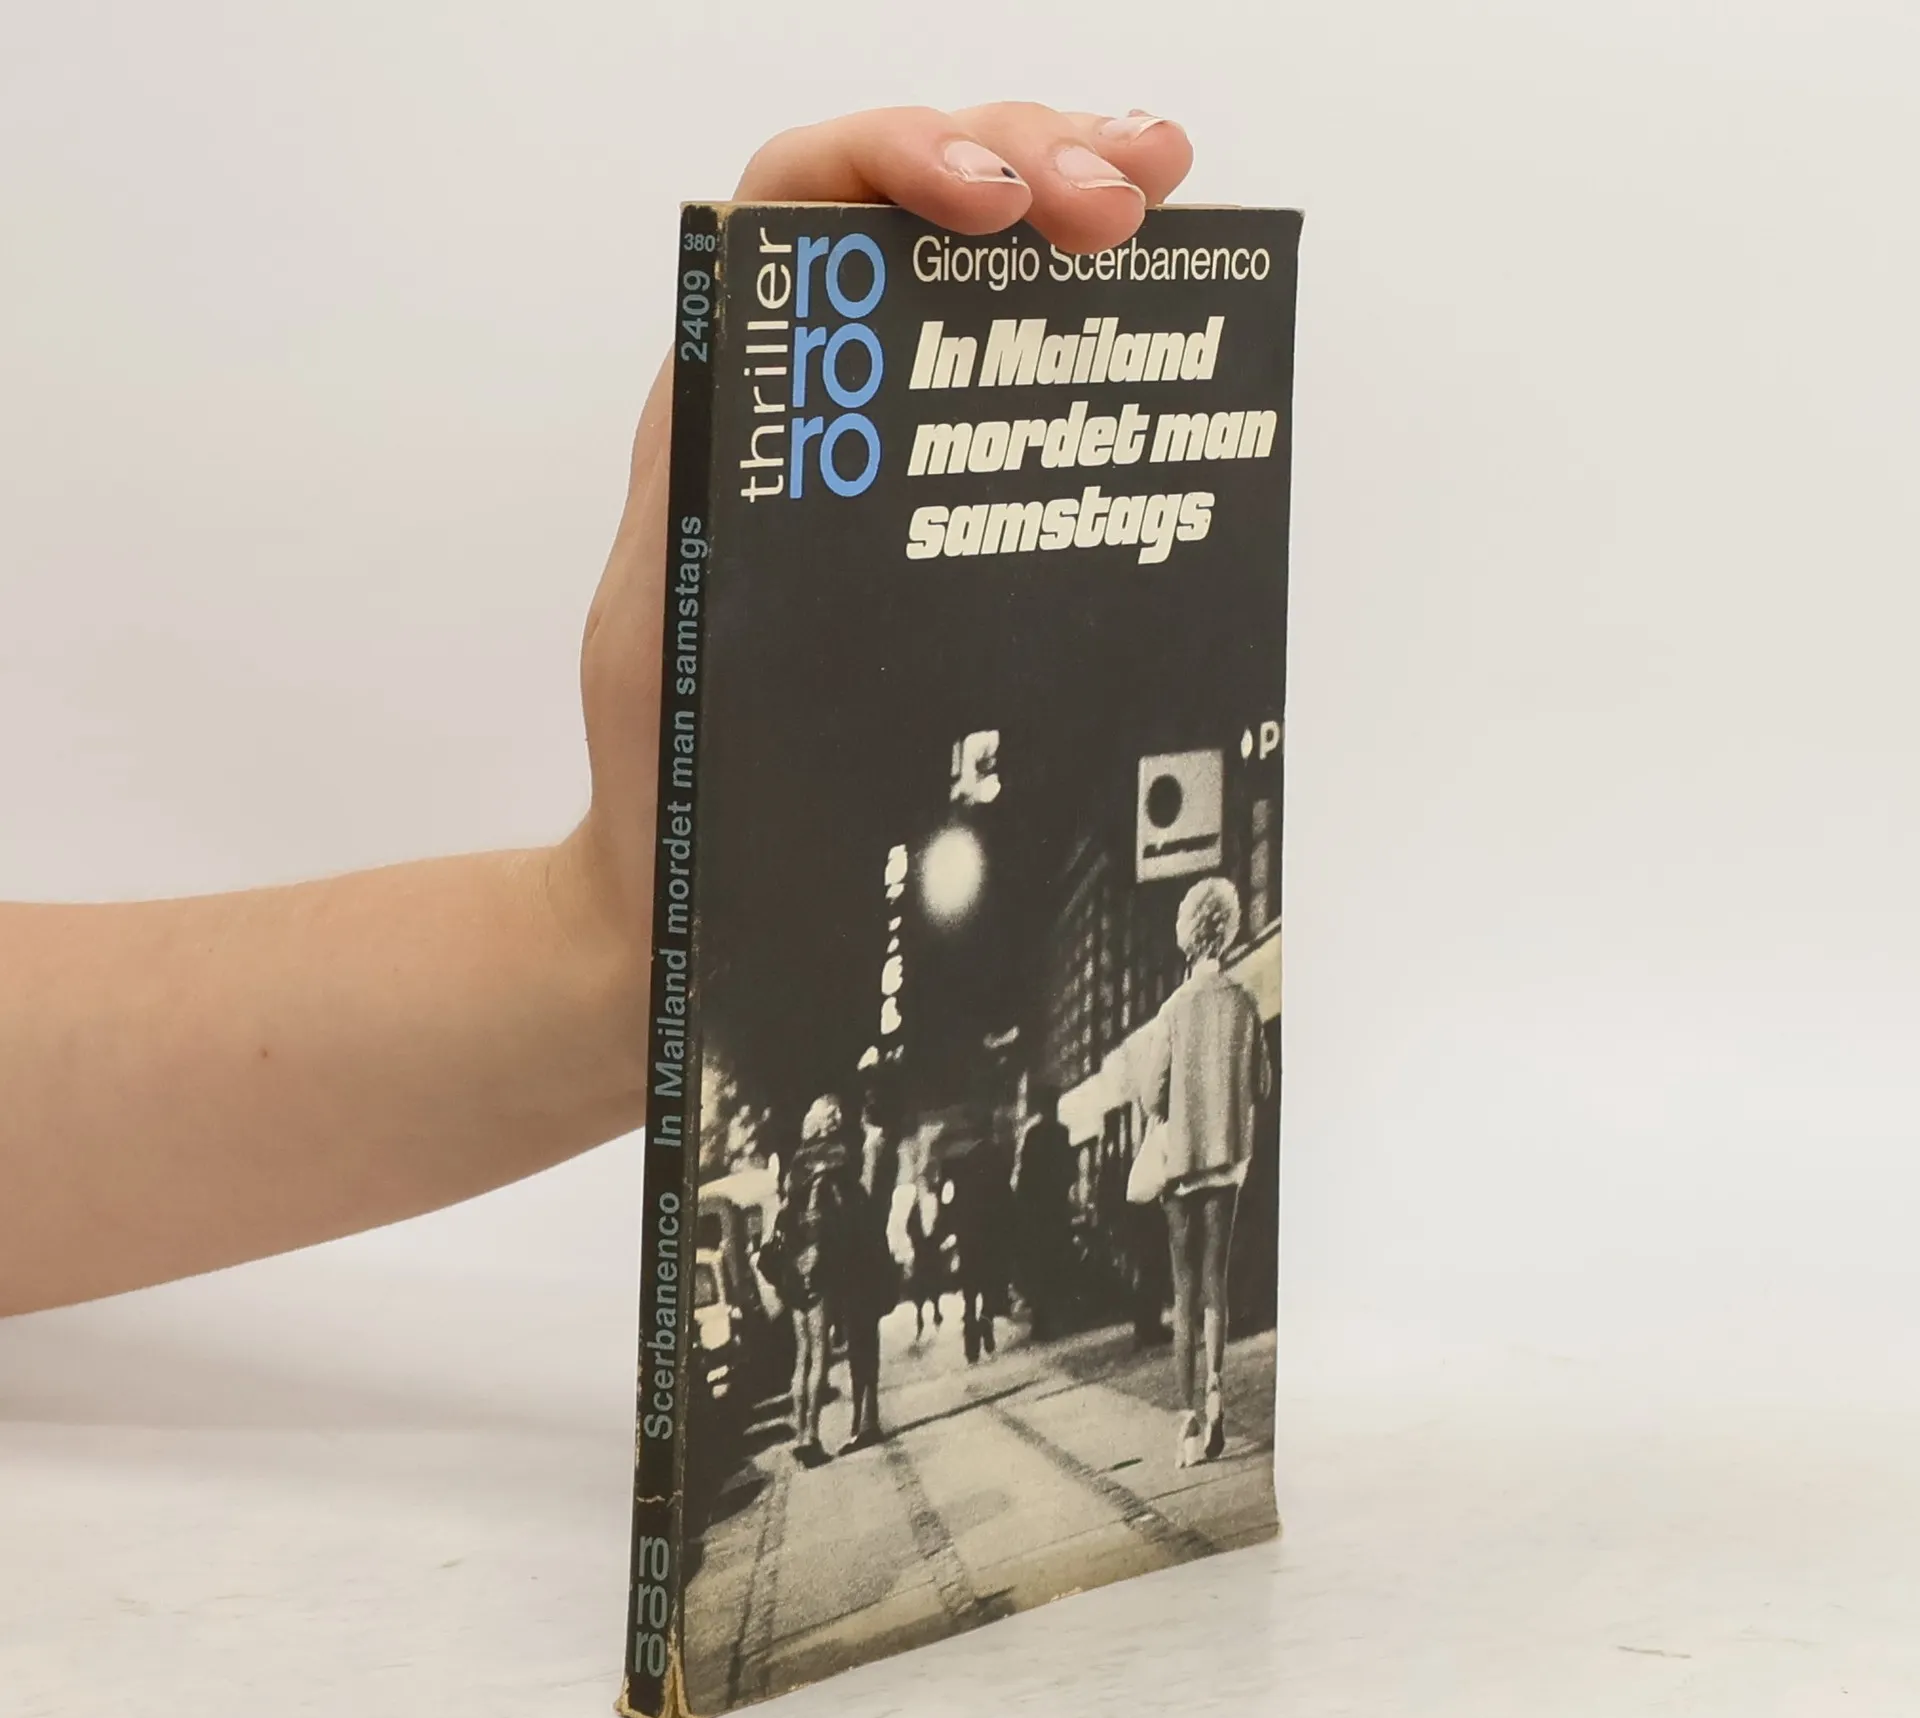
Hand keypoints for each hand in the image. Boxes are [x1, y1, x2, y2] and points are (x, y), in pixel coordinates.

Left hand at [557, 103, 1192, 975]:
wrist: (678, 873)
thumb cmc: (666, 765)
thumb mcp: (666, 625)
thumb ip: (710, 516)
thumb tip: (823, 420)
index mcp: (726, 406)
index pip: (797, 204)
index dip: (899, 159)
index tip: (998, 202)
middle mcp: (798, 403)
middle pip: (905, 205)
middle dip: (1023, 156)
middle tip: (1124, 194)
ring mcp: (869, 448)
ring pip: (966, 269)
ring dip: (1063, 191)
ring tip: (1154, 180)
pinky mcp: (921, 509)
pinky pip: (999, 375)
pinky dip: (1073, 310)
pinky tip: (1142, 289)